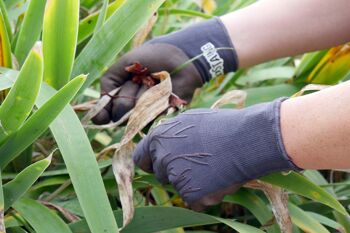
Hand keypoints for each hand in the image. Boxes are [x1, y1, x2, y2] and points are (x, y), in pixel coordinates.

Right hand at [92, 43, 202, 123]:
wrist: (179, 58)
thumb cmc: (151, 57)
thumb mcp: (124, 64)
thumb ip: (108, 83)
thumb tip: (98, 112)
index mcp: (118, 94)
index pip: (104, 113)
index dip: (102, 115)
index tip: (102, 116)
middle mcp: (130, 106)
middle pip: (119, 113)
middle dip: (128, 95)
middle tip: (139, 79)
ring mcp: (146, 112)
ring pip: (135, 114)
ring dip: (143, 94)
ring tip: (153, 81)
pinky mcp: (161, 115)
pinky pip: (151, 116)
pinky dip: (155, 101)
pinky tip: (162, 90)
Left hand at [133, 99, 298, 209]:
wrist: (247, 138)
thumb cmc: (222, 125)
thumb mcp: (190, 121)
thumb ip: (172, 135)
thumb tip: (165, 144)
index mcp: (158, 138)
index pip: (141, 158)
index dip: (151, 162)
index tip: (159, 165)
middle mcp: (162, 158)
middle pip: (162, 175)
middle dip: (177, 173)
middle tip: (200, 163)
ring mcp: (176, 178)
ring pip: (181, 188)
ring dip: (195, 183)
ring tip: (215, 167)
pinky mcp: (192, 195)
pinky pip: (196, 201)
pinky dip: (207, 196)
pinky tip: (220, 179)